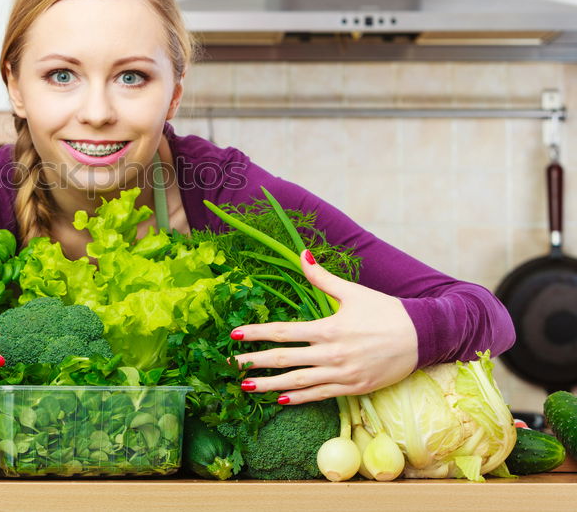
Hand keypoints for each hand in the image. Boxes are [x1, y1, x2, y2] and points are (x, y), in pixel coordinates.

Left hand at [230, 250, 417, 404]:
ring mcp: (341, 374)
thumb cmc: (386, 311)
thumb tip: (301, 253)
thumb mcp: (352, 292)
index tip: (235, 334)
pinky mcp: (353, 388)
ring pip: (298, 382)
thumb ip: (322, 277)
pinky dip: (299, 399)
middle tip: (231, 366)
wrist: (422, 337)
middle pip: (285, 360)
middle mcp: (331, 354)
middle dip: (255, 363)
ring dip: (270, 385)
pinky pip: (320, 395)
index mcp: (328, 328)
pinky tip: (280, 400)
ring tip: (247, 388)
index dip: (257, 333)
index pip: (283, 332)